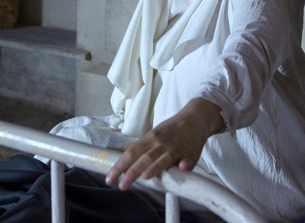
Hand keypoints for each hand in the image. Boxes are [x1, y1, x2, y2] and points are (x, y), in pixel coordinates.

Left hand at [105, 98, 222, 190]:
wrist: (195, 119)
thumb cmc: (171, 130)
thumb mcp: (152, 135)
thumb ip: (137, 146)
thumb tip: (116, 152)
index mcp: (150, 139)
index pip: (131, 152)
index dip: (119, 165)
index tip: (109, 178)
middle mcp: (161, 143)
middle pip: (145, 158)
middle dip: (132, 172)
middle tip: (121, 185)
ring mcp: (176, 148)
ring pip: (164, 158)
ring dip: (155, 167)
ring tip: (146, 177)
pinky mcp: (191, 153)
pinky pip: (188, 160)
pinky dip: (185, 164)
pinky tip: (182, 168)